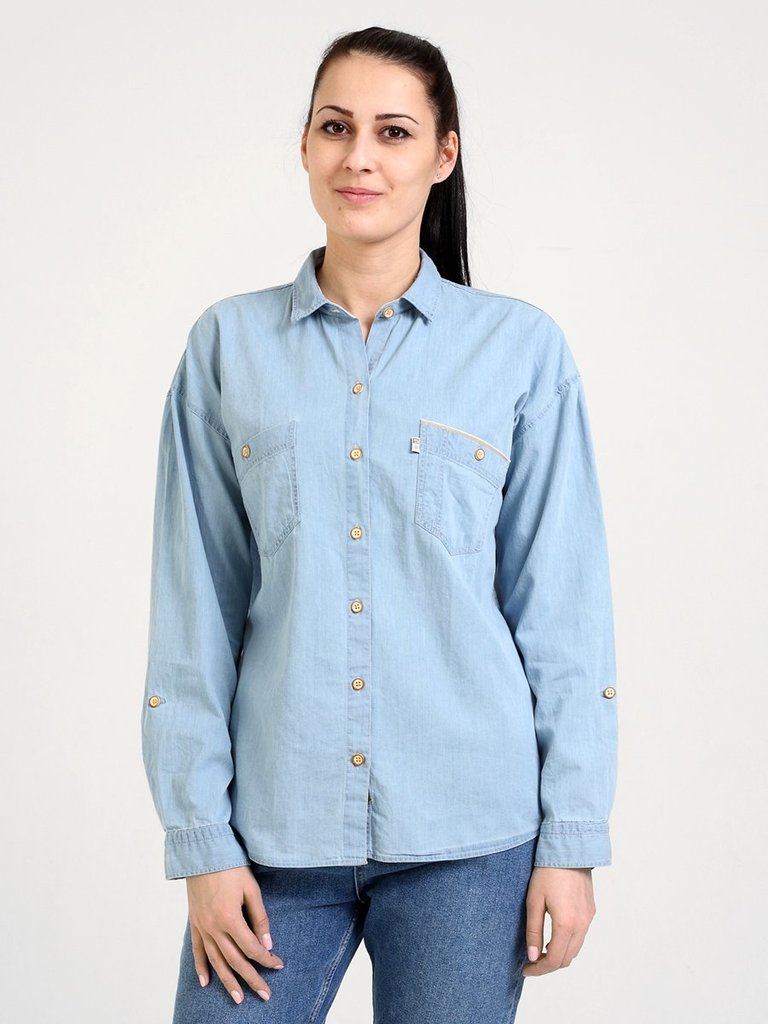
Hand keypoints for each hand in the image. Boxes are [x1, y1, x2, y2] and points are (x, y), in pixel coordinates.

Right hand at [185, 864, 284, 1003]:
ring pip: (216, 961)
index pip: (251, 948)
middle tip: (265, 994)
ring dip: (227, 981)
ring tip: (238, 998)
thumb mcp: (251, 889)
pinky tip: (206, 981)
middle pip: (235, 960)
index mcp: (230, 918)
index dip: (266, 959)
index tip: (278, 965)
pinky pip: (197, 950)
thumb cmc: (230, 867)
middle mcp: (214, 928)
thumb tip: (267, 944)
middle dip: (251, 979)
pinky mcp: (194, 923)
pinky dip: (201, 967)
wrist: (203, 853)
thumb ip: (260, 917)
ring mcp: (202, 927)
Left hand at [522, 866, 595, 976]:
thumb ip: (533, 931)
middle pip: (567, 959)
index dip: (539, 970)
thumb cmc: (548, 872)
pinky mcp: (591, 911)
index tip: (526, 970)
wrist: (569, 850)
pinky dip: (568, 943)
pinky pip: (581, 936)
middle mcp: (582, 925)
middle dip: (548, 965)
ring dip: (559, 955)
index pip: (554, 960)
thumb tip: (532, 956)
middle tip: (531, 962)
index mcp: (566, 925)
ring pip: (575, 949)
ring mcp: (589, 919)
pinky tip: (555, 936)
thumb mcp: (534, 901)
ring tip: (541, 950)